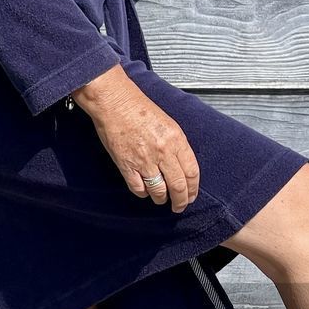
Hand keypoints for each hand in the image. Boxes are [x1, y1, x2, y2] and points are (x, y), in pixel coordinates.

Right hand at [72, 65, 198, 212]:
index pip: (192, 173)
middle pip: (178, 186)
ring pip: (159, 191)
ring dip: (161, 199)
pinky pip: (139, 188)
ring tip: (161, 199)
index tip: (191, 196)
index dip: (193, 189)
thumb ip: (177, 147)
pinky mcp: (126, 165)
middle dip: (180, 201)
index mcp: (176, 140)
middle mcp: (163, 152)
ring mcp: (144, 160)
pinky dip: (143, 193)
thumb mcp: (168, 124)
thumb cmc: (140, 109)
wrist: (115, 102)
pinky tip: (145, 191)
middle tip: (179, 206)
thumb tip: (183, 169)